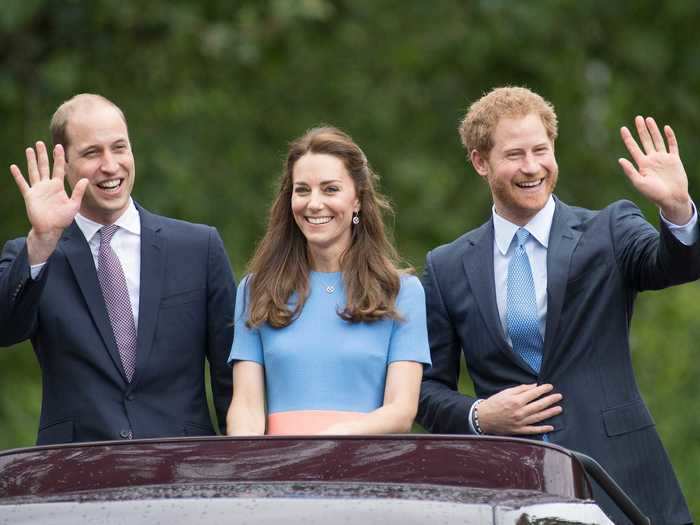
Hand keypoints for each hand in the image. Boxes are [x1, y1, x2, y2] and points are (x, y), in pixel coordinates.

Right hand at [9, 142, 87, 263]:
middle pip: (44, 166)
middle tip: (40, 143)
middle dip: (42, 155)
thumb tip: (85, 180)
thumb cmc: (63, 218)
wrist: (51, 229)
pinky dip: (18, 176)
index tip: (58, 146)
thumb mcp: (74, 205)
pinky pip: (23, 184)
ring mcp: (37, 190)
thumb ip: (78, 192)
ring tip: (29, 149)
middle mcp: (47, 185)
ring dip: (31, 160)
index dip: (58, 158)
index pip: (58, 168)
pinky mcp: (29, 196)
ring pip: (33, 171)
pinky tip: (13, 167)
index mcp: (58, 186)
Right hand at [477, 383, 561, 434]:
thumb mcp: (505, 392)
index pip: (534, 393)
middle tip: (559, 396)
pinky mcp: (519, 430)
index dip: (543, 389)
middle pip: (539, 405)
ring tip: (559, 409)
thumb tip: (534, 386)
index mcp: (516, 401)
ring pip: (539, 417)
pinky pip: (533, 430)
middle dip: (550, 400)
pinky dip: (542, 429)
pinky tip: (550, 427)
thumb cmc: (494, 403)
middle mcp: (519, 412)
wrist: (483, 418)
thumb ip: (520, 389)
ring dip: (550, 413)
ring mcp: (520, 422)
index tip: (550, 386)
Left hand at [619, 116, 691, 223]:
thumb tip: (620, 159)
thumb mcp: (639, 183)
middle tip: (637, 118)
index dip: (628, 138)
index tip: (623, 128)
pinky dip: (670, 136)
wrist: (672, 198)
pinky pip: (672, 145)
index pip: (633, 148)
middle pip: (645, 141)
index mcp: (642, 164)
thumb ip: (630, 171)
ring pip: (657, 140)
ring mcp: (663, 158)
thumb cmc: (654, 194)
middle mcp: (652, 159)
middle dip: (641, 129)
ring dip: (653, 130)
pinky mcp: (674, 159)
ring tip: (648, 119)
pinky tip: (666, 128)